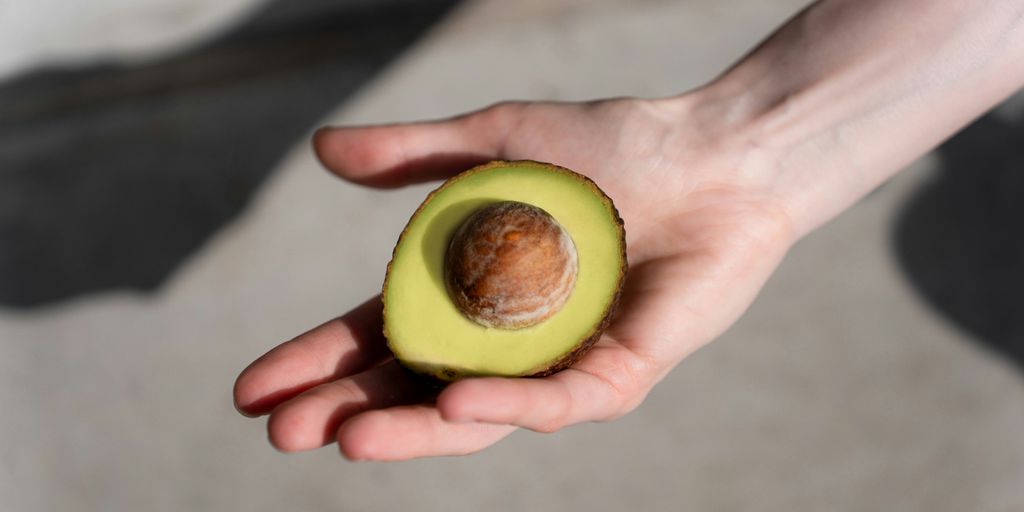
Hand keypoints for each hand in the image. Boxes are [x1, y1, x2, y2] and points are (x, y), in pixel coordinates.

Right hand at [232, 97, 794, 459]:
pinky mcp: (616, 375)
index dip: (314, 363)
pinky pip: (555, 400)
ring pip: (474, 415)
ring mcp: (557, 364)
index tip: (250, 390)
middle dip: (343, 411)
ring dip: (409, 429)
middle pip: (411, 389)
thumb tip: (320, 150)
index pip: (376, 339)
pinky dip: (505, 402)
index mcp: (467, 295)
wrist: (712, 151)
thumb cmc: (610, 147)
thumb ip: (413, 155)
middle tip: (279, 431)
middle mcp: (503, 341)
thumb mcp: (494, 143)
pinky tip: (453, 401)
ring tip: (341, 437)